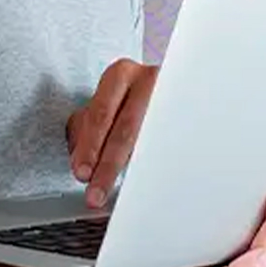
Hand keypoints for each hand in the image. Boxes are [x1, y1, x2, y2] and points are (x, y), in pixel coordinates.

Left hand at [66, 58, 157, 208]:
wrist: (156, 88)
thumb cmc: (122, 101)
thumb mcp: (99, 109)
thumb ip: (86, 133)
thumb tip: (81, 164)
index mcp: (120, 74)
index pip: (101, 113)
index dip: (90, 146)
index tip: (82, 173)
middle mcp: (147, 81)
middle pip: (127, 129)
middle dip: (108, 166)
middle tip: (96, 192)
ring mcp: (169, 96)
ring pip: (150, 138)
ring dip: (131, 169)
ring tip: (117, 190)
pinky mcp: (184, 113)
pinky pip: (167, 143)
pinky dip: (151, 165)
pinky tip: (143, 181)